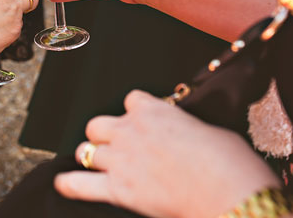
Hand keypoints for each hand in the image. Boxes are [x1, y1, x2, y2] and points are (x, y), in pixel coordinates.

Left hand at [55, 90, 279, 217]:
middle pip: (97, 124)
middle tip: (120, 147)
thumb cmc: (230, 162)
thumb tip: (185, 133)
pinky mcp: (118, 189)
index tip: (145, 124)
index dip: (136, 113)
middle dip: (105, 135)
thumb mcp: (210, 129)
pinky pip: (79, 184)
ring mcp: (121, 160)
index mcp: (154, 110)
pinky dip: (69, 184)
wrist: (230, 193)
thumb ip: (185, 127)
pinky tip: (63, 183)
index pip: (131, 100)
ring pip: (85, 150)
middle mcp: (130, 130)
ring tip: (99, 165)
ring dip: (92, 157)